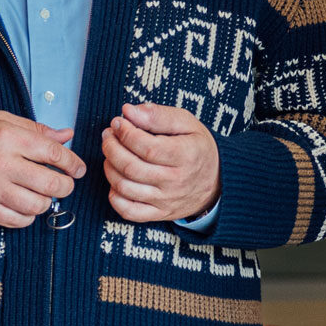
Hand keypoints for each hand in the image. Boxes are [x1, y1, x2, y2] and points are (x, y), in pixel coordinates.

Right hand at [0, 110, 86, 227]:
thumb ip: (34, 129)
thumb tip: (65, 136)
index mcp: (8, 137)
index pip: (54, 154)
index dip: (72, 163)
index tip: (77, 168)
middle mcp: (1, 163)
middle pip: (51, 184)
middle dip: (65, 186)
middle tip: (64, 183)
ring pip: (36, 206)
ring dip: (46, 202)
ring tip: (42, 194)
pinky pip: (15, 220)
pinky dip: (27, 217)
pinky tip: (26, 207)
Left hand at [101, 103, 219, 223]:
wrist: (217, 182)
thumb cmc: (197, 148)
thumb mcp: (186, 123)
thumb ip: (158, 115)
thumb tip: (129, 111)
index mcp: (185, 155)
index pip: (147, 147)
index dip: (125, 133)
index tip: (118, 122)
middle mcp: (175, 181)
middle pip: (131, 167)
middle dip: (112, 147)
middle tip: (108, 135)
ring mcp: (166, 200)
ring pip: (125, 187)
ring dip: (109, 167)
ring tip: (111, 154)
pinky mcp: (159, 214)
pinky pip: (128, 211)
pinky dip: (114, 197)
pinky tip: (116, 180)